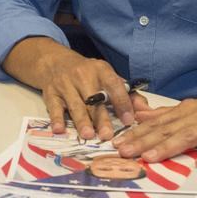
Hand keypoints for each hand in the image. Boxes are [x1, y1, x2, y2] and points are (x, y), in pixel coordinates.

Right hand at [2, 37, 148, 140]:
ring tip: (88, 135)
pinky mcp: (51, 93)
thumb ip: (127, 93)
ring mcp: (65, 84)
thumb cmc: (86, 73)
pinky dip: (56, 119)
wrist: (54, 62)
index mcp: (101, 70)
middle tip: (108, 135)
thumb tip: (145, 110)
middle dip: (101, 118)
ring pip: (75, 105)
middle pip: (93, 99)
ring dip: (82, 121)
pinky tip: (59, 130)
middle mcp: (82, 75)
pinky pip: (54, 108)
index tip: (129, 120)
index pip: (114, 85)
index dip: (122, 102)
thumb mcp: (106, 76)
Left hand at [114, 83, 196, 167]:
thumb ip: (168, 113)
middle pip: (166, 130)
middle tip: (123, 152)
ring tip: (150, 158)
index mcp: (186, 112)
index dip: (136, 133)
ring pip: (187, 136)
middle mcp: (196, 117)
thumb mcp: (194, 108)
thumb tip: (141, 114)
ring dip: (167, 147)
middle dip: (142, 141)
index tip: (117, 143)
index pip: (156, 123)